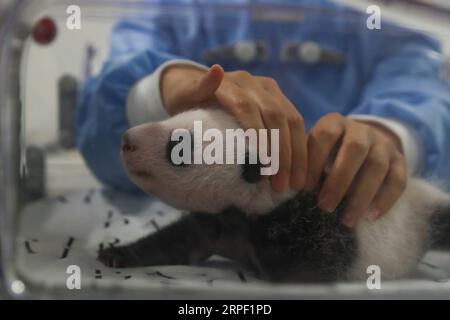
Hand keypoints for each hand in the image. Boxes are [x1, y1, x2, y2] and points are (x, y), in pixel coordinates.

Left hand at [161, 64, 307, 191]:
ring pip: (291, 119)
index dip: (258, 136)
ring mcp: (269, 90)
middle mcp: (254, 83)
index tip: (262, 166)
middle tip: (280, 185)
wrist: (197, 87)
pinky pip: (296, 122)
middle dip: (280, 152)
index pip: (248, 108)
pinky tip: (299, 170)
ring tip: (294, 183)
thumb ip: (199, 87)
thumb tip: (216, 70)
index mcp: (231, 83)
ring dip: (295, 153)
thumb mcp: (184, 95)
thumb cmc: (186, 100)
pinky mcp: (280, 98)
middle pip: (274, 115)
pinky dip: (300, 147)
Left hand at [305, 113, 406, 226]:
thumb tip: (284, 186)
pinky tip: (370, 217)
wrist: (364, 143)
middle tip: (325, 207)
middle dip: (339, 181)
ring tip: (347, 220)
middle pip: (354, 150)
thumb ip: (302, 163)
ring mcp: (383, 144)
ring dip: (361, 196)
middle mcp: (361, 130)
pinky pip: (398, 180)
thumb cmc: (328, 152)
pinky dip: (385, 200)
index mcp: (334, 123)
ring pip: (377, 166)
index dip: (314, 162)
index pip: (324, 137)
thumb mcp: (313, 150)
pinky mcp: (400, 160)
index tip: (303, 188)